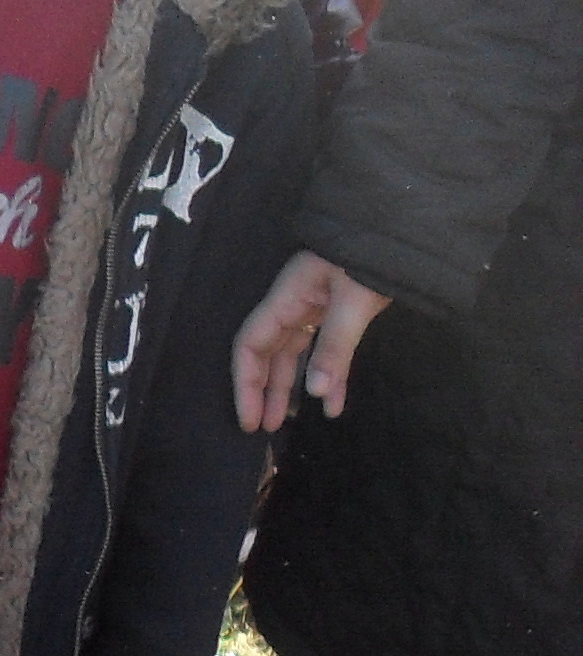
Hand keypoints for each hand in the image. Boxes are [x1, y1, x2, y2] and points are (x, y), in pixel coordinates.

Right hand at [232, 248, 391, 429]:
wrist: (408, 228)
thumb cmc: (375, 255)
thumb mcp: (355, 300)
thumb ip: (335, 346)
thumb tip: (314, 391)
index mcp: (287, 297)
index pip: (251, 345)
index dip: (246, 383)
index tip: (250, 418)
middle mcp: (296, 304)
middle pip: (270, 354)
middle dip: (266, 391)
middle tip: (264, 427)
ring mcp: (318, 308)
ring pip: (297, 355)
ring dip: (294, 388)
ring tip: (291, 422)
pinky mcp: (342, 312)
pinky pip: (328, 350)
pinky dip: (330, 376)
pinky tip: (334, 403)